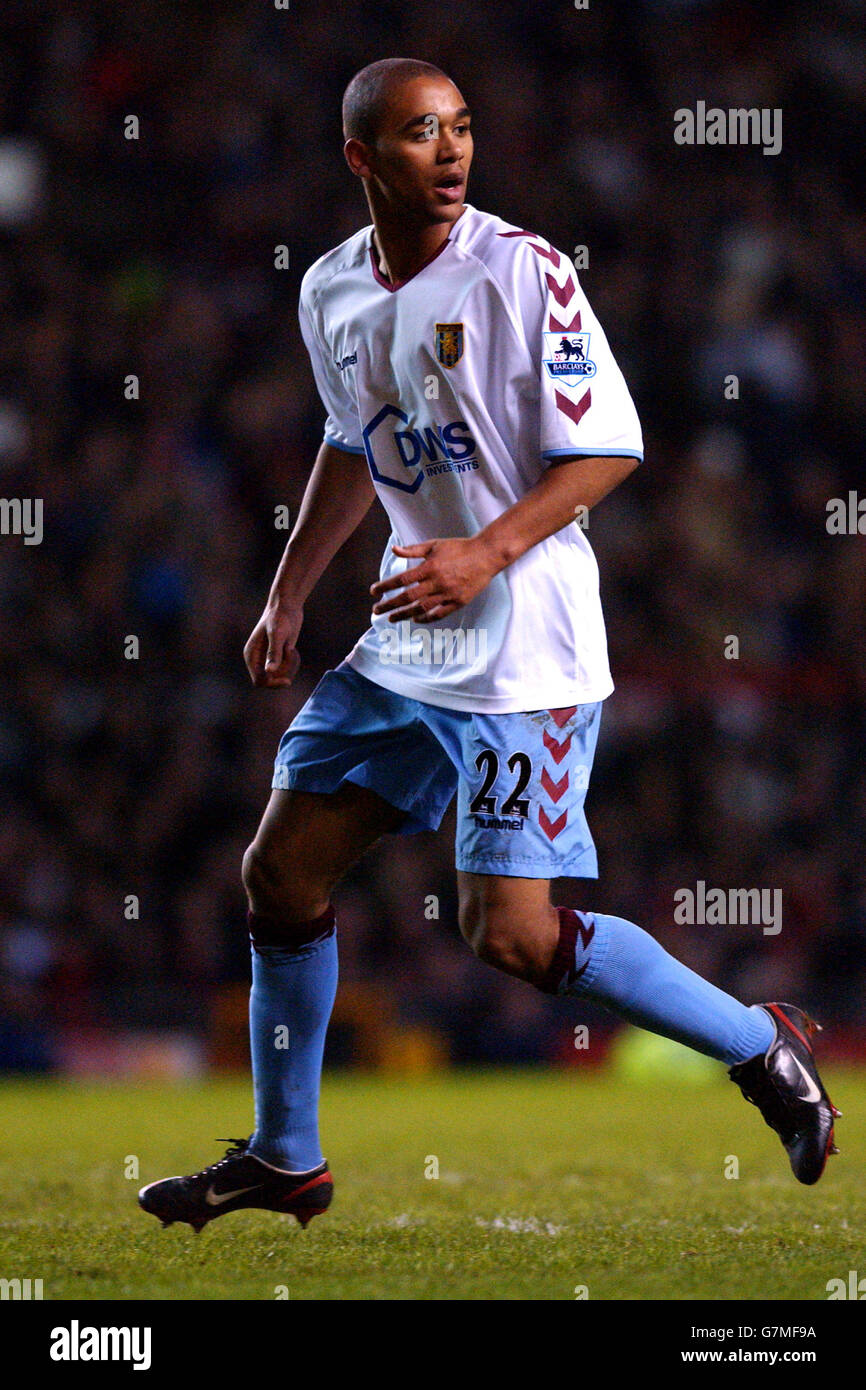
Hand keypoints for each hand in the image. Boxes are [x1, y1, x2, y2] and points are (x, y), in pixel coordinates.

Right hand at [244, 601, 302, 686]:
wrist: (287, 606)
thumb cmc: (280, 617)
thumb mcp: (277, 635)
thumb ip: (273, 653)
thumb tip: (269, 671)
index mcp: (251, 655)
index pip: (259, 681)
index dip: (272, 684)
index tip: (287, 680)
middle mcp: (258, 660)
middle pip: (270, 681)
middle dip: (283, 673)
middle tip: (291, 656)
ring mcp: (268, 659)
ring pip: (281, 676)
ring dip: (290, 666)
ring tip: (291, 649)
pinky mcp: (279, 657)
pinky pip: (287, 670)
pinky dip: (293, 663)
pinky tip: (292, 649)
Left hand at [370, 537, 497, 623]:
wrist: (486, 555)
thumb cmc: (459, 548)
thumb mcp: (434, 544)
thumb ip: (413, 550)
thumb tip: (394, 550)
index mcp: (430, 567)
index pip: (402, 579)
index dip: (385, 586)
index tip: (374, 592)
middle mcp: (437, 582)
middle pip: (408, 597)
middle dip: (390, 605)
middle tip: (377, 610)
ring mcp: (448, 594)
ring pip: (421, 609)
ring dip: (404, 615)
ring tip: (392, 619)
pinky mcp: (458, 602)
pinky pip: (439, 614)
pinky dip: (426, 618)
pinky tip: (415, 619)